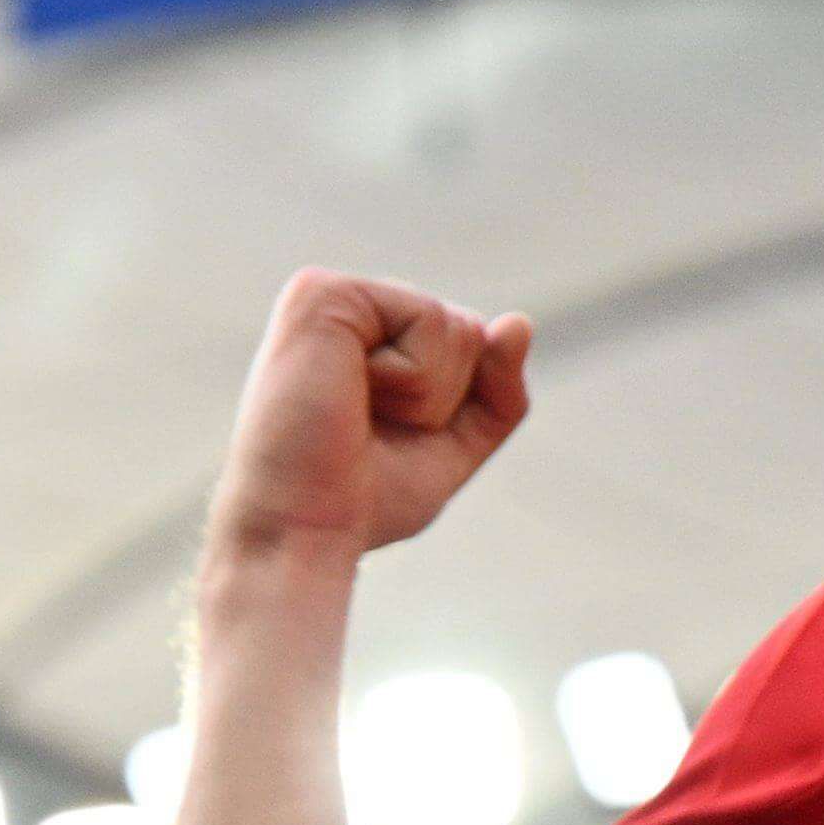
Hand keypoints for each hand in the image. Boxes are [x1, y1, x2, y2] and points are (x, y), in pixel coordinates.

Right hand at [210, 269, 533, 564]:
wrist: (304, 532)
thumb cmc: (362, 500)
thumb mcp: (452, 447)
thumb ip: (496, 391)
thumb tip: (519, 322)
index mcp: (369, 340)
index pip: (471, 346)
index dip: (456, 408)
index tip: (387, 440)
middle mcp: (349, 310)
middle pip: (470, 331)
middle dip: (447, 400)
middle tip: (370, 432)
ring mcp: (331, 294)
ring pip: (457, 325)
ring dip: (427, 395)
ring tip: (355, 415)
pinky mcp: (322, 292)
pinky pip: (429, 317)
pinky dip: (411, 376)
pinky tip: (352, 393)